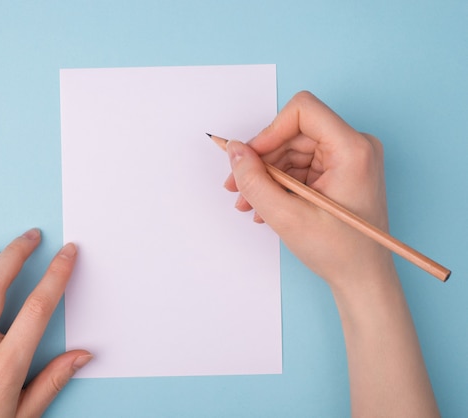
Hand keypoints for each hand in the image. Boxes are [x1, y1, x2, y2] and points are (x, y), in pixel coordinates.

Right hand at [225, 91, 393, 289]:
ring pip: (292, 150)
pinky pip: (300, 165)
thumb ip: (254, 180)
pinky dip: (279, 183)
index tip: (250, 158)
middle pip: (293, 132)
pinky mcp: (340, 171)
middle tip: (237, 186)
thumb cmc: (339, 251)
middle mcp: (354, 146)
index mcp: (352, 149)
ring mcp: (348, 158)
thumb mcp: (286, 216)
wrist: (362, 279)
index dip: (269, 131)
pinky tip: (264, 205)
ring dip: (266, 175)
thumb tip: (234, 151)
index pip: (302, 110)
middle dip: (262, 160)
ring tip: (249, 202)